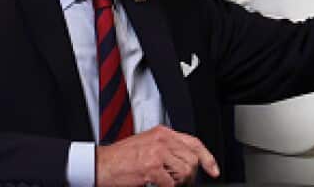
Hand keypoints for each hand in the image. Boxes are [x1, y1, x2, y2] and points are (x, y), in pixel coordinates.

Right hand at [95, 125, 218, 186]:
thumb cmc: (120, 158)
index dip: (208, 158)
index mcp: (163, 132)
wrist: (100, 164)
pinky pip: (171, 184)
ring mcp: (157, 153)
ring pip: (185, 172)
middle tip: (179, 183)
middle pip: (192, 160)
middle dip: (189, 176)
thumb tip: (186, 161)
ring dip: (178, 183)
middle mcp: (162, 140)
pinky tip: (157, 185)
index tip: (214, 170)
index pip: (194, 143)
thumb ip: (167, 148)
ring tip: (165, 183)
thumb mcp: (147, 144)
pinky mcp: (151, 168)